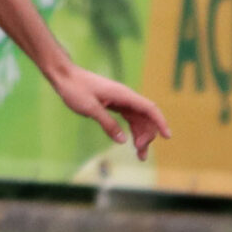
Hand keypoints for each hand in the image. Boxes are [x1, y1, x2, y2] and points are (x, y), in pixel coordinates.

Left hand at [52, 67, 171, 159]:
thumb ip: (107, 123)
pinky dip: (132, 130)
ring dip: (141, 136)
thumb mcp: (90, 108)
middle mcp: (125, 96)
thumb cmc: (75, 89)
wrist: (64, 76)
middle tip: (139, 153)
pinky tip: (131, 142)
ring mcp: (121, 100)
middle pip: (146, 117)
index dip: (160, 122)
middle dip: (148, 135)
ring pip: (138, 119)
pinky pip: (129, 118)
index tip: (167, 136)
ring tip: (140, 155)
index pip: (149, 108)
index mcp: (123, 94)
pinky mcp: (114, 104)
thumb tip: (123, 141)